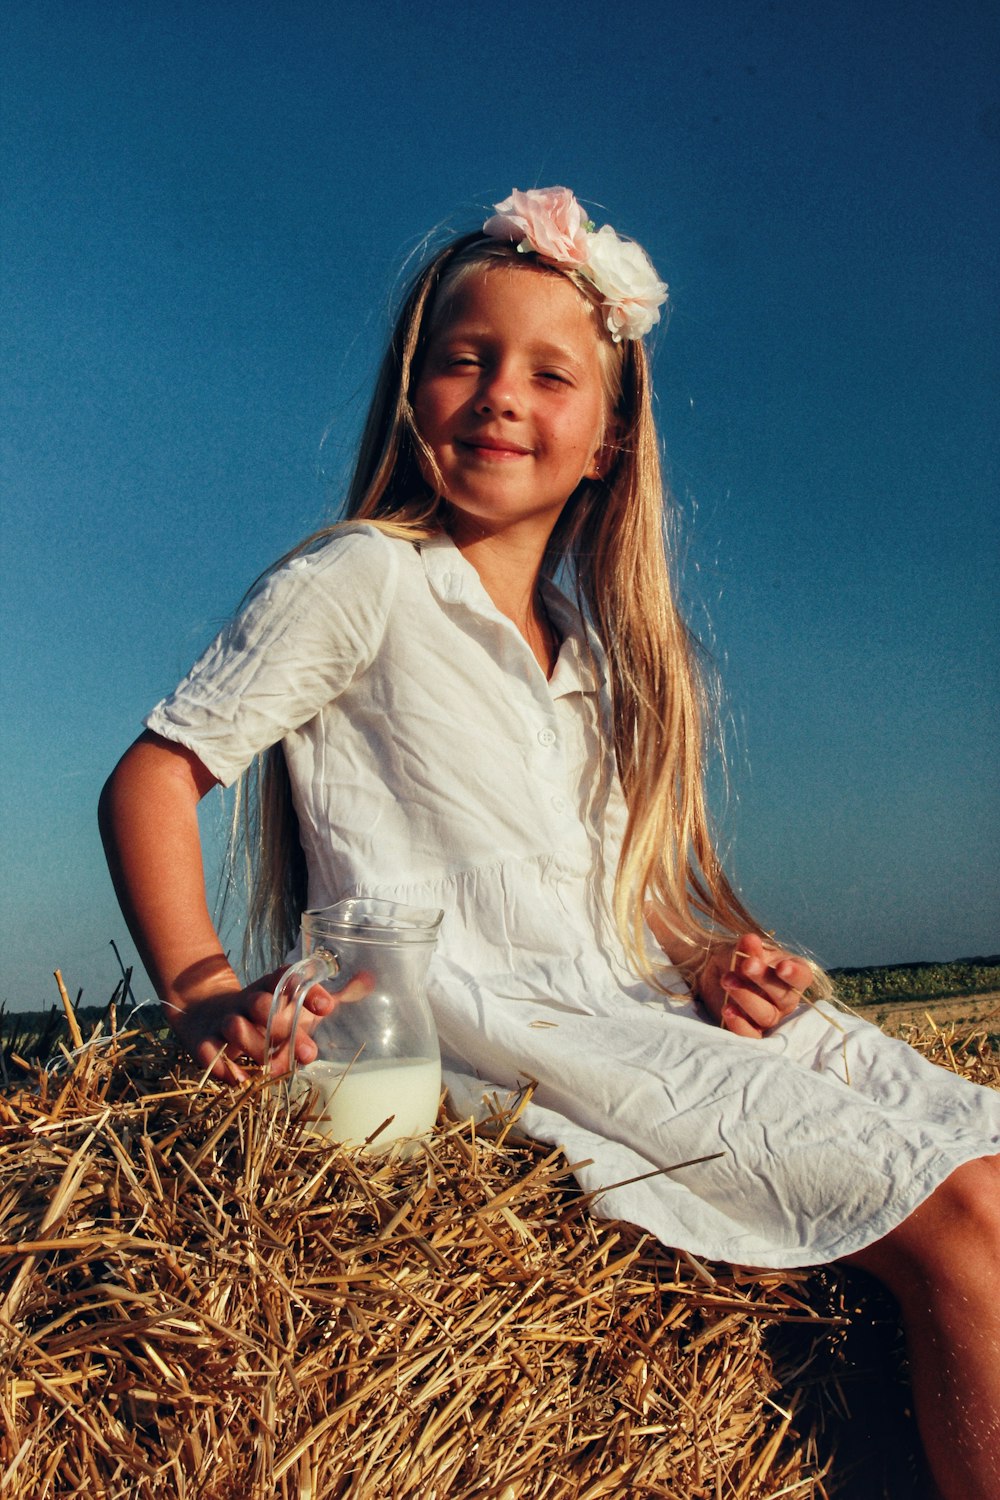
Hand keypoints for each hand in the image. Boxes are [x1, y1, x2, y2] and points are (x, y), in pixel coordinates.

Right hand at [164, 965, 372, 1081]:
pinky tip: (242, 1080)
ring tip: (273, 1067)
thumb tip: (370, 978)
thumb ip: (332, 995)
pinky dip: (224, 1068)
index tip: (328, 1007)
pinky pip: (209, 1053)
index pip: (287, 979)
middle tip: (308, 1052)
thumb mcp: (296, 1003)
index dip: (307, 991)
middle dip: (283, 1027)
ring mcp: (223, 1020)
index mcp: (270, 988)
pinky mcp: (202, 1041)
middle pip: (261, 1004)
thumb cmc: (265, 1014)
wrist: (204, 1013)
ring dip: (255, 1047)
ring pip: (235, 1027)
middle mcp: (247, 1001)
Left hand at [698, 933, 812, 1038]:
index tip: (781, 967)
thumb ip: (748, 948)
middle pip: (784, 996)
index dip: (795, 974)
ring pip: (767, 1016)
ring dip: (746, 997)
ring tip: (727, 980)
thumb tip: (750, 940)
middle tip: (746, 965)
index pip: (803, 977)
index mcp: (790, 974)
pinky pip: (752, 1037)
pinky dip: (740, 1025)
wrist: (715, 974)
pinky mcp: (751, 1030)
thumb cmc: (737, 959)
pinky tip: (727, 1009)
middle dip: (765, 980)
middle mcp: (785, 999)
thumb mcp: (741, 950)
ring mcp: (770, 1016)